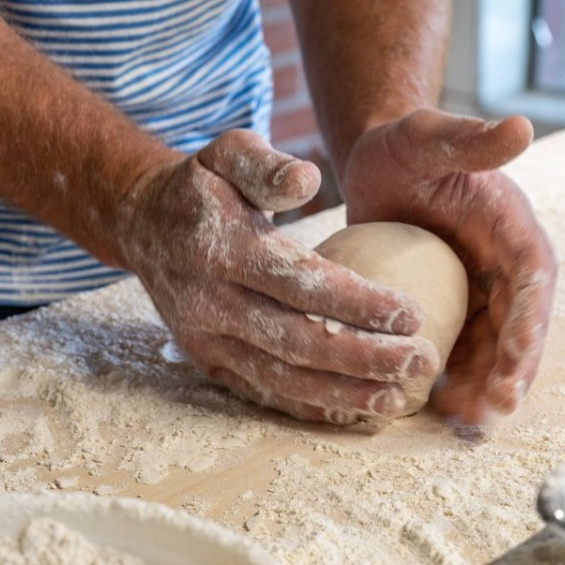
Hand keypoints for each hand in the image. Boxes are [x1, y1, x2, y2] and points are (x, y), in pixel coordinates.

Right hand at [114, 130, 439, 423]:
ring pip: (281, 377)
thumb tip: (307, 179)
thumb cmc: (202, 187)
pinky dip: (309, 406)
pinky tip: (354, 410)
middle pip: (296, 340)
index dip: (358, 302)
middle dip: (364, 357)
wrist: (143, 225)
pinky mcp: (206, 361)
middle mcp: (209, 301)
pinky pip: (262, 391)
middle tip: (421, 362)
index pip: (299, 282)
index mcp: (221, 247)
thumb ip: (266, 163)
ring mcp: (204, 338)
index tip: (413, 313)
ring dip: (343, 392)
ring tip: (397, 397)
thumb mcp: (226, 153)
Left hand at [340, 109, 556, 424]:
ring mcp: (482, 292)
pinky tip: (437, 414)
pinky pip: (462, 351)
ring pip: (493, 350)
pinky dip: (456, 382)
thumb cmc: (404, 145)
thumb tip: (522, 126)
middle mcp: (506, 267)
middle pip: (519, 329)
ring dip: (485, 390)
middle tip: (491, 414)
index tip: (517, 366)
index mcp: (513, 228)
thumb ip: (469, 138)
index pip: (533, 281)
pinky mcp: (455, 308)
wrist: (380, 162)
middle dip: (510, 375)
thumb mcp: (428, 136)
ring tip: (466, 428)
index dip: (529, 327)